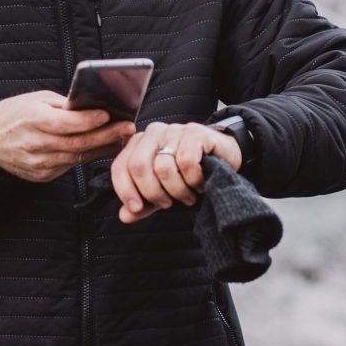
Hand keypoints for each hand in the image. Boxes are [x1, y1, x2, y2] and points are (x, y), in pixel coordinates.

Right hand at [0, 91, 136, 182]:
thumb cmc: (14, 114)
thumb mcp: (34, 100)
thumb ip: (62, 105)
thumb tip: (91, 106)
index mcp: (32, 120)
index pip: (65, 123)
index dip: (89, 120)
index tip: (108, 114)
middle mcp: (36, 144)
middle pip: (77, 143)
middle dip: (106, 135)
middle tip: (127, 127)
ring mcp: (39, 163)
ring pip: (77, 157)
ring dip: (103, 147)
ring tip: (122, 137)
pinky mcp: (43, 175)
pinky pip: (70, 165)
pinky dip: (89, 157)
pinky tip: (104, 148)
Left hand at [110, 121, 241, 224]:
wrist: (225, 158)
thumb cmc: (189, 175)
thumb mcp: (163, 192)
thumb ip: (143, 204)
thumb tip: (124, 216)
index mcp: (139, 144)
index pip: (120, 167)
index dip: (125, 191)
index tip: (136, 208)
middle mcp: (153, 133)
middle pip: (138, 166)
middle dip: (153, 193)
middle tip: (169, 202)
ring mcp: (174, 130)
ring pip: (163, 167)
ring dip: (177, 190)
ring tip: (188, 194)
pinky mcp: (195, 132)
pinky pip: (186, 162)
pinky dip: (193, 180)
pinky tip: (200, 183)